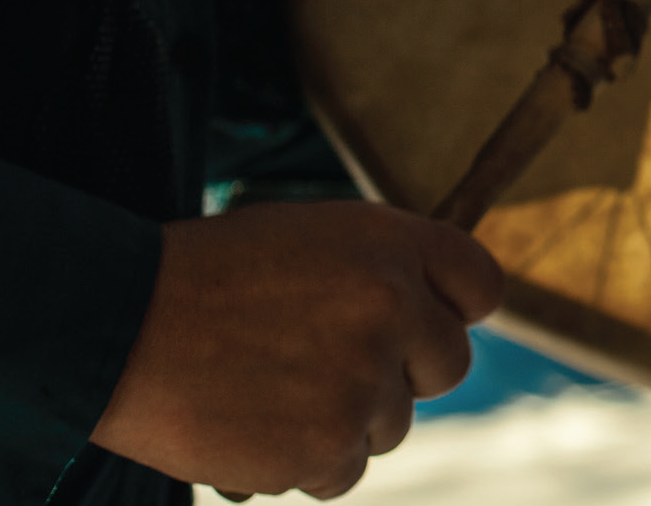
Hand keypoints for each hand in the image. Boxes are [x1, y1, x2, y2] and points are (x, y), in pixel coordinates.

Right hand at [89, 200, 504, 498]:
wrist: (112, 325)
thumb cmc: (203, 277)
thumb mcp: (306, 238)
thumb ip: (381, 269)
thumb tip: (437, 313)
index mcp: (391, 245)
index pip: (481, 286)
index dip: (454, 311)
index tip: (422, 326)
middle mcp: (393, 310)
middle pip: (447, 366)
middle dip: (401, 373)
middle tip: (330, 366)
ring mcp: (362, 383)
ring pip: (393, 425)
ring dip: (345, 420)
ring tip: (271, 390)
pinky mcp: (324, 448)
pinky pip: (343, 471)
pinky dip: (306, 462)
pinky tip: (255, 427)